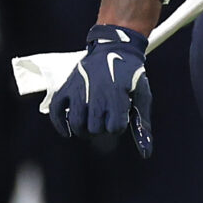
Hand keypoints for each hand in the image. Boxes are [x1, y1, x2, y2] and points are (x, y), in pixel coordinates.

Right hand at [48, 24, 152, 157]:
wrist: (115, 48)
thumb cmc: (131, 76)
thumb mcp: (142, 97)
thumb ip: (142, 126)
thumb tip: (146, 154)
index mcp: (117, 96)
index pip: (114, 128)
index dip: (118, 126)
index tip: (121, 116)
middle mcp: (96, 94)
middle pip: (95, 129)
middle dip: (102, 128)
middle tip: (105, 118)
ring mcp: (79, 90)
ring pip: (77, 124)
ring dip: (84, 130)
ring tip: (90, 125)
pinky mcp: (67, 87)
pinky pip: (56, 111)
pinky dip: (60, 124)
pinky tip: (67, 131)